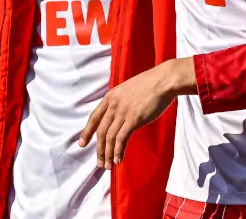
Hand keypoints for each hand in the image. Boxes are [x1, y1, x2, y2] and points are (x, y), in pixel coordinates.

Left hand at [79, 58, 193, 168]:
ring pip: (110, 138)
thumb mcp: (127, 90)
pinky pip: (122, 138)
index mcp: (110, 97)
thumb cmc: (150, 85)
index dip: (87, 132)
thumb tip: (118, 116)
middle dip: (99, 150)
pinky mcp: (134, 119)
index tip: (82, 144)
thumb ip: (120, 102)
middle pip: (101, 132)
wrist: (164, 80)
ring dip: (108, 154)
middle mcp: (113, 105)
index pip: (94, 117)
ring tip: (108, 165)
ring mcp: (123, 112)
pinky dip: (118, 151)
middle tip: (100, 163)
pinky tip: (119, 159)